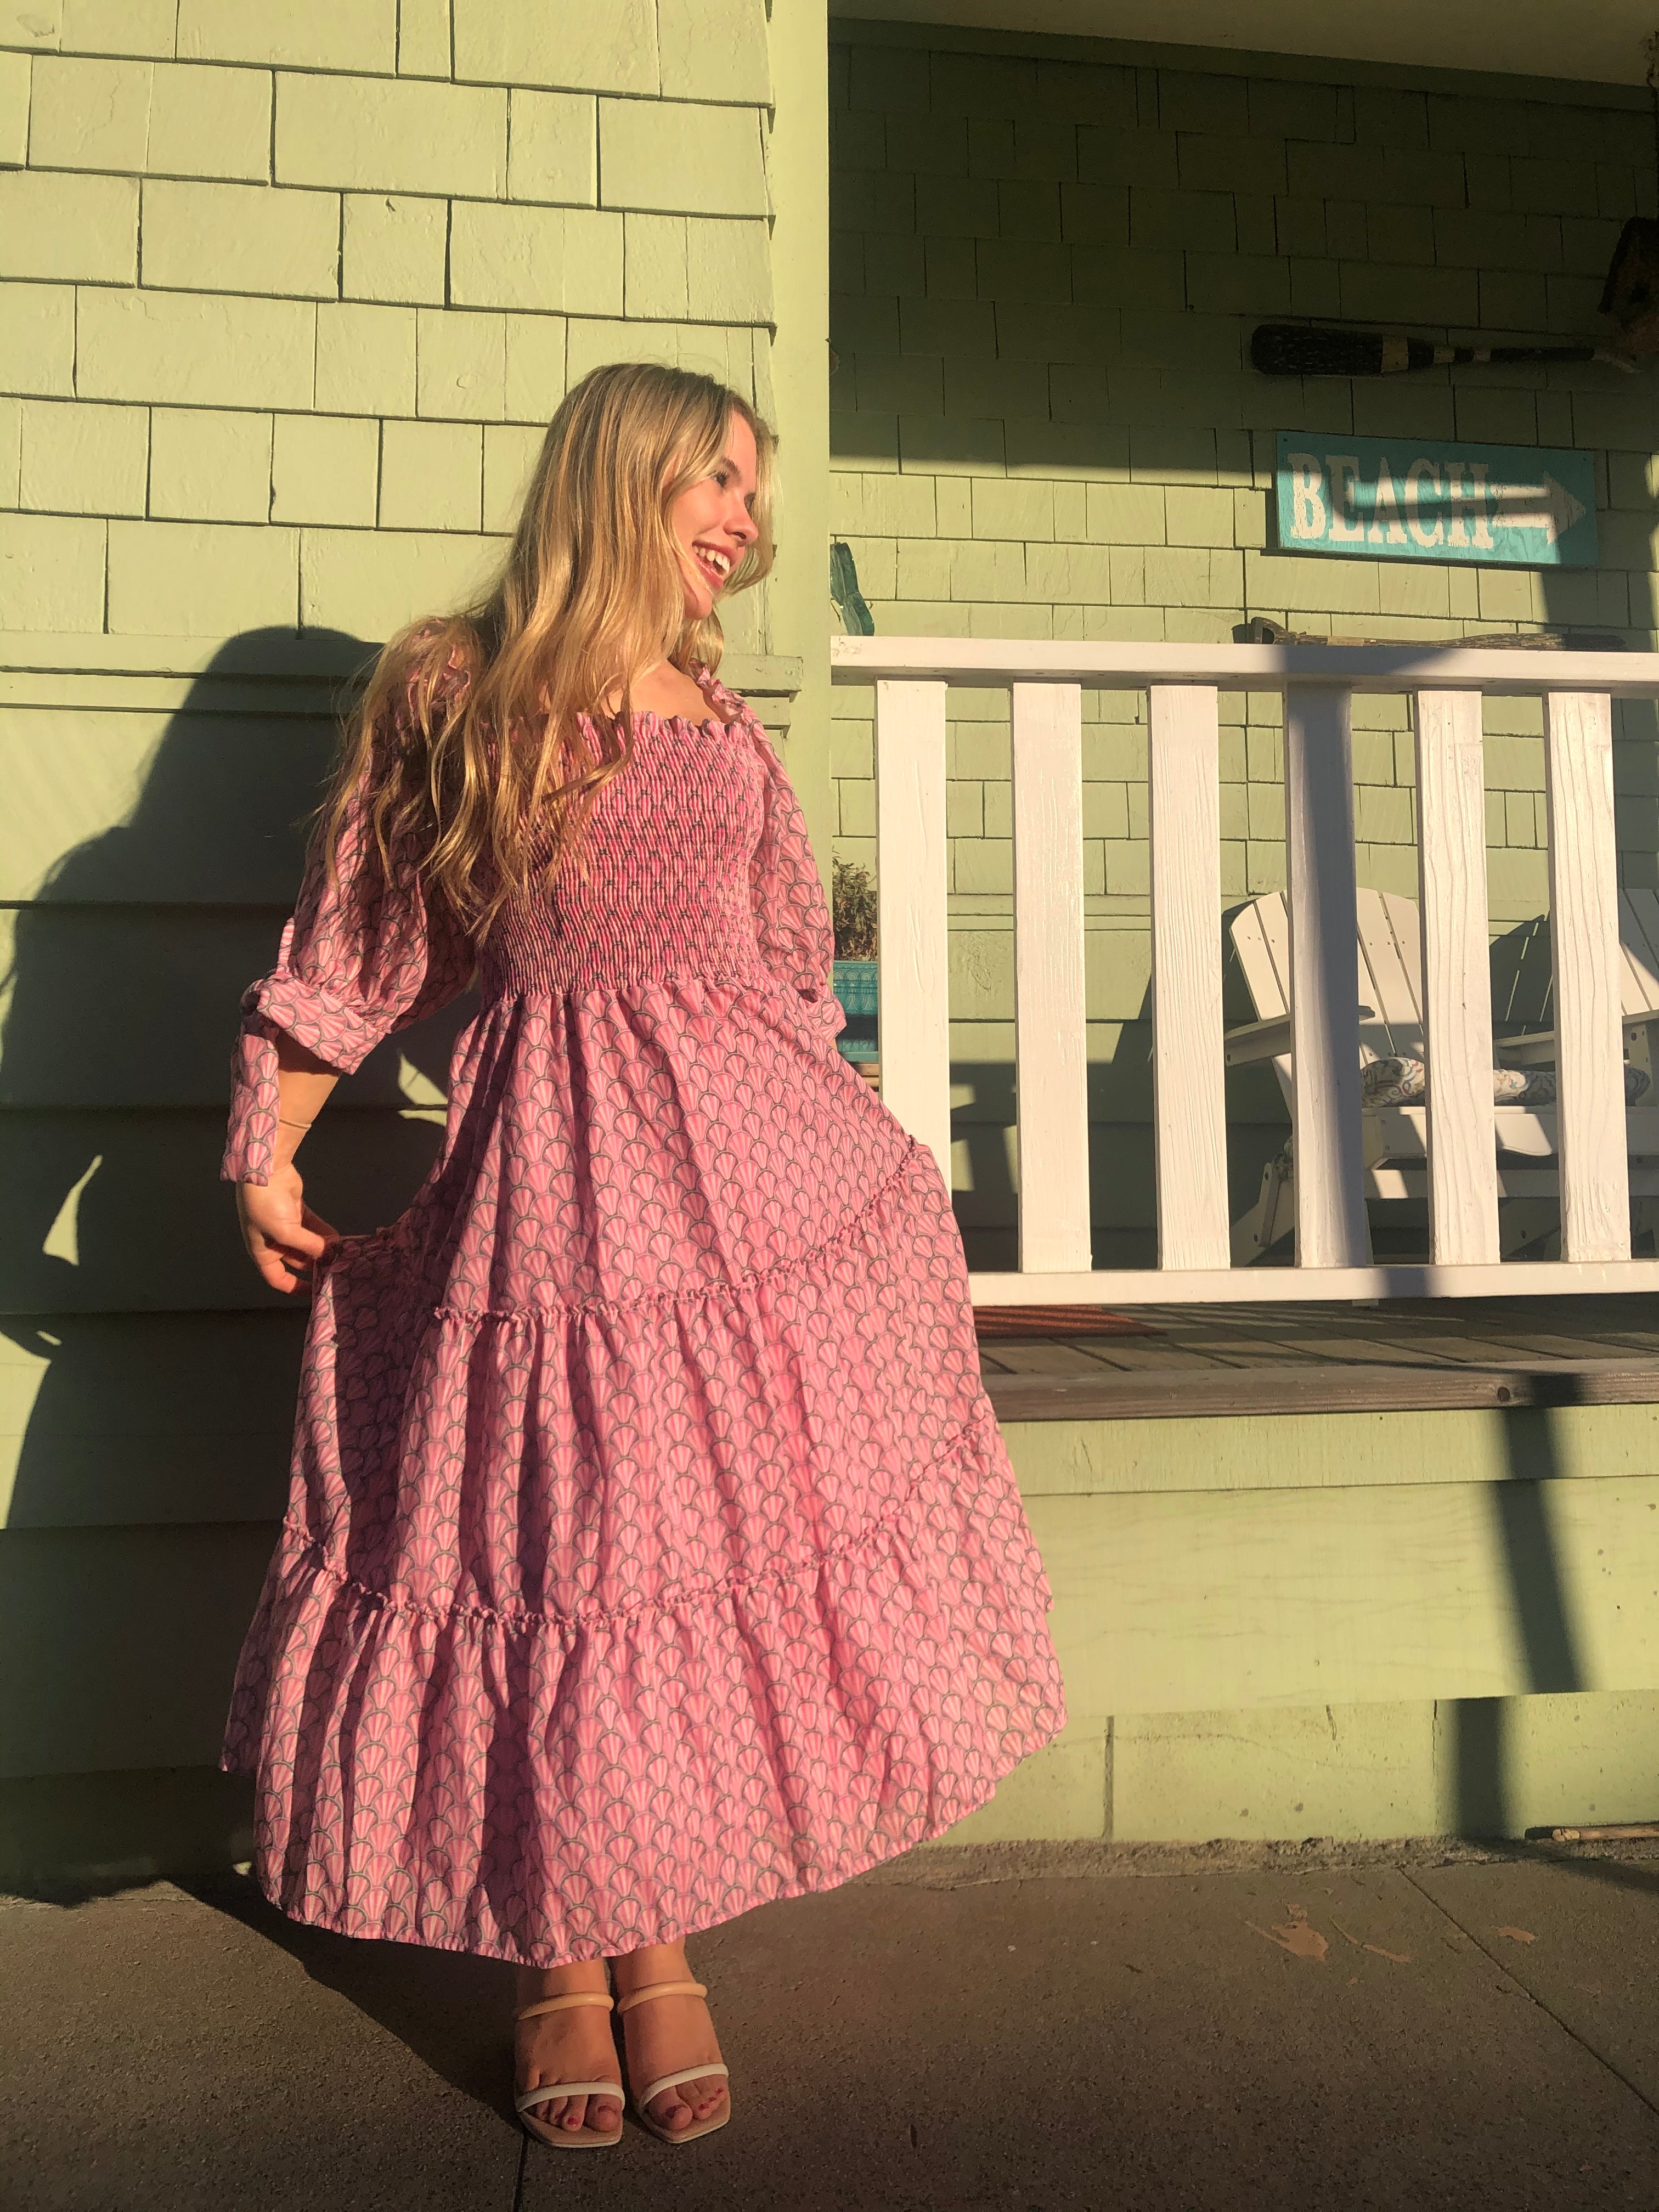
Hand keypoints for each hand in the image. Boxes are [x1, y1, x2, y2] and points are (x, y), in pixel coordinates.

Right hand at [237, 1164, 339, 1293]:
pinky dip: (323, 1232)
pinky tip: (339, 1239)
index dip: (294, 1287)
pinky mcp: (296, 1210)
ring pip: (306, 1243)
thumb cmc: (266, 1206)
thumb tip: (328, 1256)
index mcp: (262, 1251)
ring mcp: (284, 1224)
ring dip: (322, 1248)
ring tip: (341, 1253)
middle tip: (336, 1268)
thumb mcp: (284, 1231)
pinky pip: (312, 1227)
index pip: (276, 1277)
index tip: (314, 1292)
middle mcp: (272, 1241)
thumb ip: (307, 1246)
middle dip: (315, 1264)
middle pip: (296, 1260)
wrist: (265, 1171)